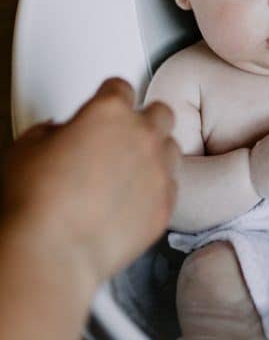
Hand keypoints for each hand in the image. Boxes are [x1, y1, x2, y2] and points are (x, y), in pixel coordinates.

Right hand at [1, 78, 179, 292]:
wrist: (55, 251)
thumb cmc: (37, 202)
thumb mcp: (26, 148)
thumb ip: (52, 130)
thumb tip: (61, 134)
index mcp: (109, 112)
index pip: (120, 88)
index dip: (109, 96)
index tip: (105, 106)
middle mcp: (142, 136)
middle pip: (160, 112)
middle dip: (144, 120)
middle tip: (125, 135)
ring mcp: (159, 171)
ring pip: (172, 148)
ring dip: (155, 153)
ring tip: (132, 170)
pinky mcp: (166, 205)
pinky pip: (172, 186)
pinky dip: (158, 188)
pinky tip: (137, 199)